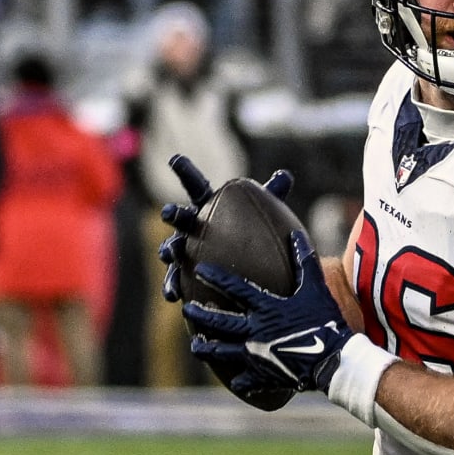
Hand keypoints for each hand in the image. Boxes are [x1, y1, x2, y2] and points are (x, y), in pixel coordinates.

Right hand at [155, 155, 294, 302]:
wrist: (239, 265)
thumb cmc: (247, 231)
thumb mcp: (260, 212)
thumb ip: (270, 194)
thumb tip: (285, 174)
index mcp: (205, 207)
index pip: (196, 186)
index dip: (186, 171)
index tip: (175, 159)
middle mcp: (190, 225)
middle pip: (179, 216)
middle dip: (173, 213)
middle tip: (170, 213)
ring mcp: (183, 249)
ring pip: (171, 247)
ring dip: (168, 249)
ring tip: (168, 254)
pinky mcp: (182, 273)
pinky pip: (174, 279)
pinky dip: (171, 285)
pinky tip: (172, 295)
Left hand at [183, 229, 349, 397]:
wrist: (334, 360)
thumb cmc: (326, 321)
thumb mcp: (316, 289)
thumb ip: (304, 262)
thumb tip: (295, 234)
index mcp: (266, 309)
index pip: (235, 289)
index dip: (215, 278)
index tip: (200, 270)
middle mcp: (254, 331)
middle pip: (218, 322)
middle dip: (199, 315)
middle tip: (186, 309)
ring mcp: (256, 355)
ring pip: (221, 352)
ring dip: (206, 348)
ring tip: (196, 346)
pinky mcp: (263, 376)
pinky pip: (246, 380)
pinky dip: (240, 381)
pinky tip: (234, 381)